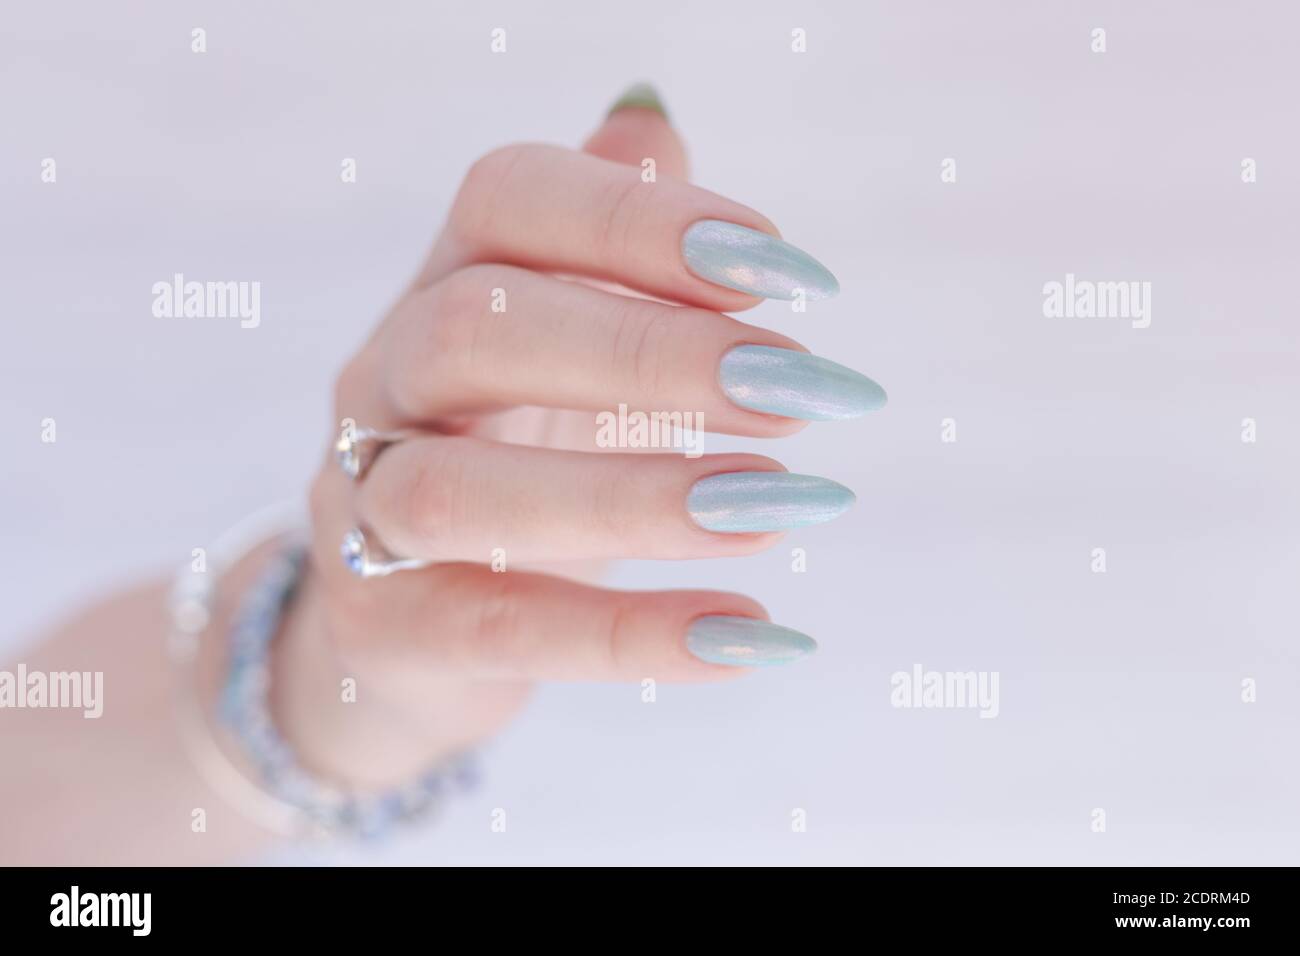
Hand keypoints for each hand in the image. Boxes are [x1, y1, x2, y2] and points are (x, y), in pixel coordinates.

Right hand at [279, 87, 886, 787]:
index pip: (503, 204)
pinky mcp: (388, 630)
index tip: (781, 266)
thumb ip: (601, 240)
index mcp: (441, 289)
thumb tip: (652, 120)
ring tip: (782, 505)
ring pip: (462, 491)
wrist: (403, 627)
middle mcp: (384, 384)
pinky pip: (499, 631)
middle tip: (797, 387)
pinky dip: (633, 636)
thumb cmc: (506, 460)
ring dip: (636, 495)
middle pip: (473, 331)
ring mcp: (366, 510)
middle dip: (646, 352)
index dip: (634, 220)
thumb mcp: (555, 345)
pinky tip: (752, 633)